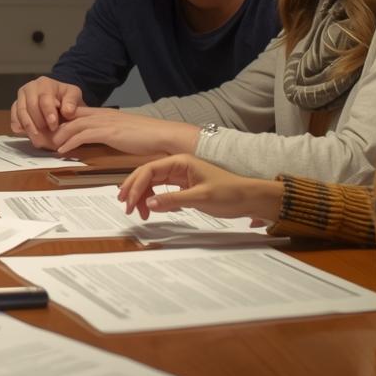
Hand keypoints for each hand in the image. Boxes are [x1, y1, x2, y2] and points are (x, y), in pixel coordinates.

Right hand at [10, 76, 83, 142]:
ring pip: (20, 111)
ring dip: (28, 125)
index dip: (48, 113)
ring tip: (36, 137)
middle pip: (30, 105)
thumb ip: (72, 102)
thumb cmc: (66, 98)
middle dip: (38, 121)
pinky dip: (17, 124)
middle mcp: (29, 88)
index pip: (44, 99)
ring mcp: (21, 97)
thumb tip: (67, 111)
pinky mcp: (16, 106)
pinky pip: (14, 116)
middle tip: (46, 133)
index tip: (54, 125)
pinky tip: (22, 132)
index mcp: (44, 83)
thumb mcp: (74, 95)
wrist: (59, 100)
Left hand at [50, 106, 198, 156]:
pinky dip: (69, 142)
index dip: (62, 121)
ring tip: (47, 145)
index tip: (50, 131)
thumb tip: (102, 142)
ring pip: (73, 125)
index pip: (77, 114)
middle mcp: (103, 115)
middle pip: (71, 117)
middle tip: (42, 138)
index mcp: (106, 114)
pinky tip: (62, 150)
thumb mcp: (125, 134)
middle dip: (54, 126)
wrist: (165, 136)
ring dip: (58, 136)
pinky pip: (83, 135)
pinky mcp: (110, 131)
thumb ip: (111, 135)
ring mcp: (106, 122)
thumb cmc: (149, 138)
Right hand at [117, 154, 282, 222]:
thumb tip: (149, 204)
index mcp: (180, 162)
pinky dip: (154, 200)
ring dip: (142, 196)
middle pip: (147, 175)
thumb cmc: (229, 193)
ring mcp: (180, 176)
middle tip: (126, 206)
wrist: (248, 198)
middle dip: (134, 189)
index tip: (130, 202)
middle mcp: (177, 166)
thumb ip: (173, 200)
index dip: (136, 185)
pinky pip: (162, 191)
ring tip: (139, 213)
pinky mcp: (183, 186)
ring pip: (152, 183)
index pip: (149, 170)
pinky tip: (153, 210)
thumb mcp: (200, 197)